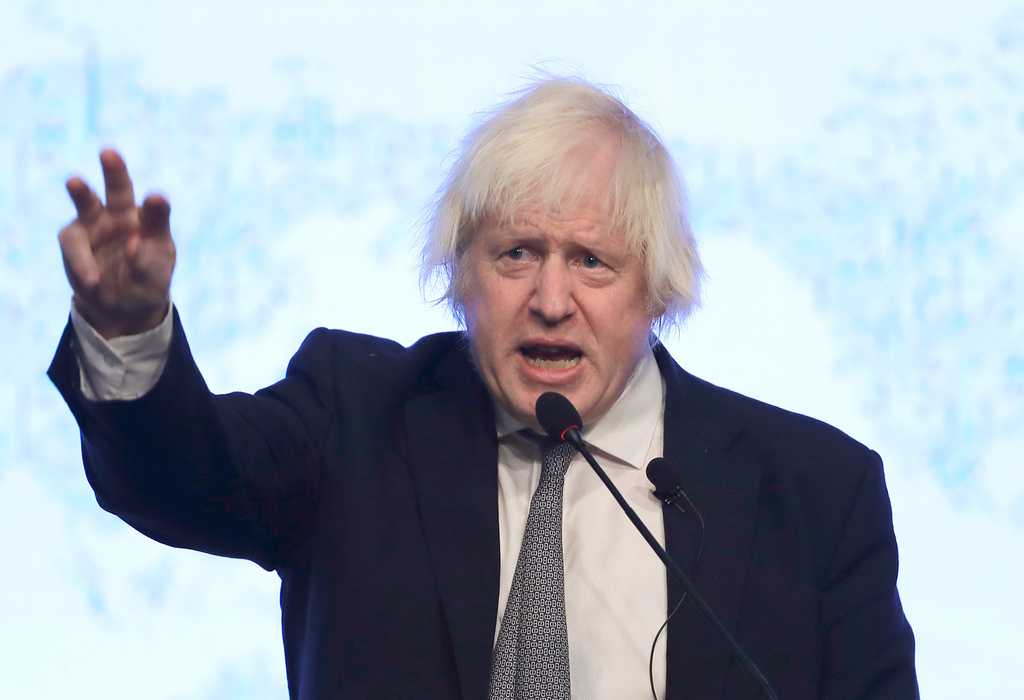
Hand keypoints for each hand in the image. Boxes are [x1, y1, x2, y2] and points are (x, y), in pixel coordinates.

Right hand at [59, 149, 175, 338]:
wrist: (120, 303)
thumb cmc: (145, 284)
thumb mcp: (154, 280)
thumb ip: (146, 263)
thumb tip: (133, 243)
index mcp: (152, 223)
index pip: (156, 211)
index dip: (156, 206)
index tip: (156, 200)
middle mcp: (124, 216)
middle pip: (119, 189)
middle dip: (114, 170)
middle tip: (109, 153)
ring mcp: (96, 223)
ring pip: (86, 202)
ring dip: (80, 191)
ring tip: (74, 181)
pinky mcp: (75, 238)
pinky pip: (74, 243)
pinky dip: (82, 261)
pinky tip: (93, 281)